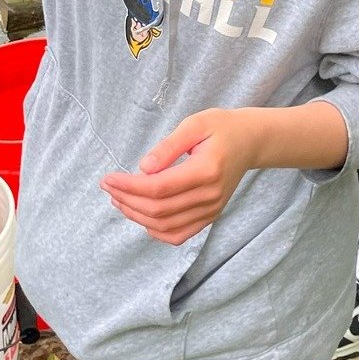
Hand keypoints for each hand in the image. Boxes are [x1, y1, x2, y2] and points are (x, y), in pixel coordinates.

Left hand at [100, 109, 258, 245]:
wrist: (250, 142)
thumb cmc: (221, 128)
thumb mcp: (195, 124)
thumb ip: (168, 146)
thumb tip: (143, 168)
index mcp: (207, 171)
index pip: (159, 188)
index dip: (129, 186)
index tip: (109, 178)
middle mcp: (210, 196)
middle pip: (159, 210)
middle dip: (127, 200)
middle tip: (108, 186)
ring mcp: (212, 210)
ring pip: (166, 226)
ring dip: (136, 216)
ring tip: (118, 199)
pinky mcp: (210, 216)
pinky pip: (179, 234)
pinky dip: (156, 231)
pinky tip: (140, 215)